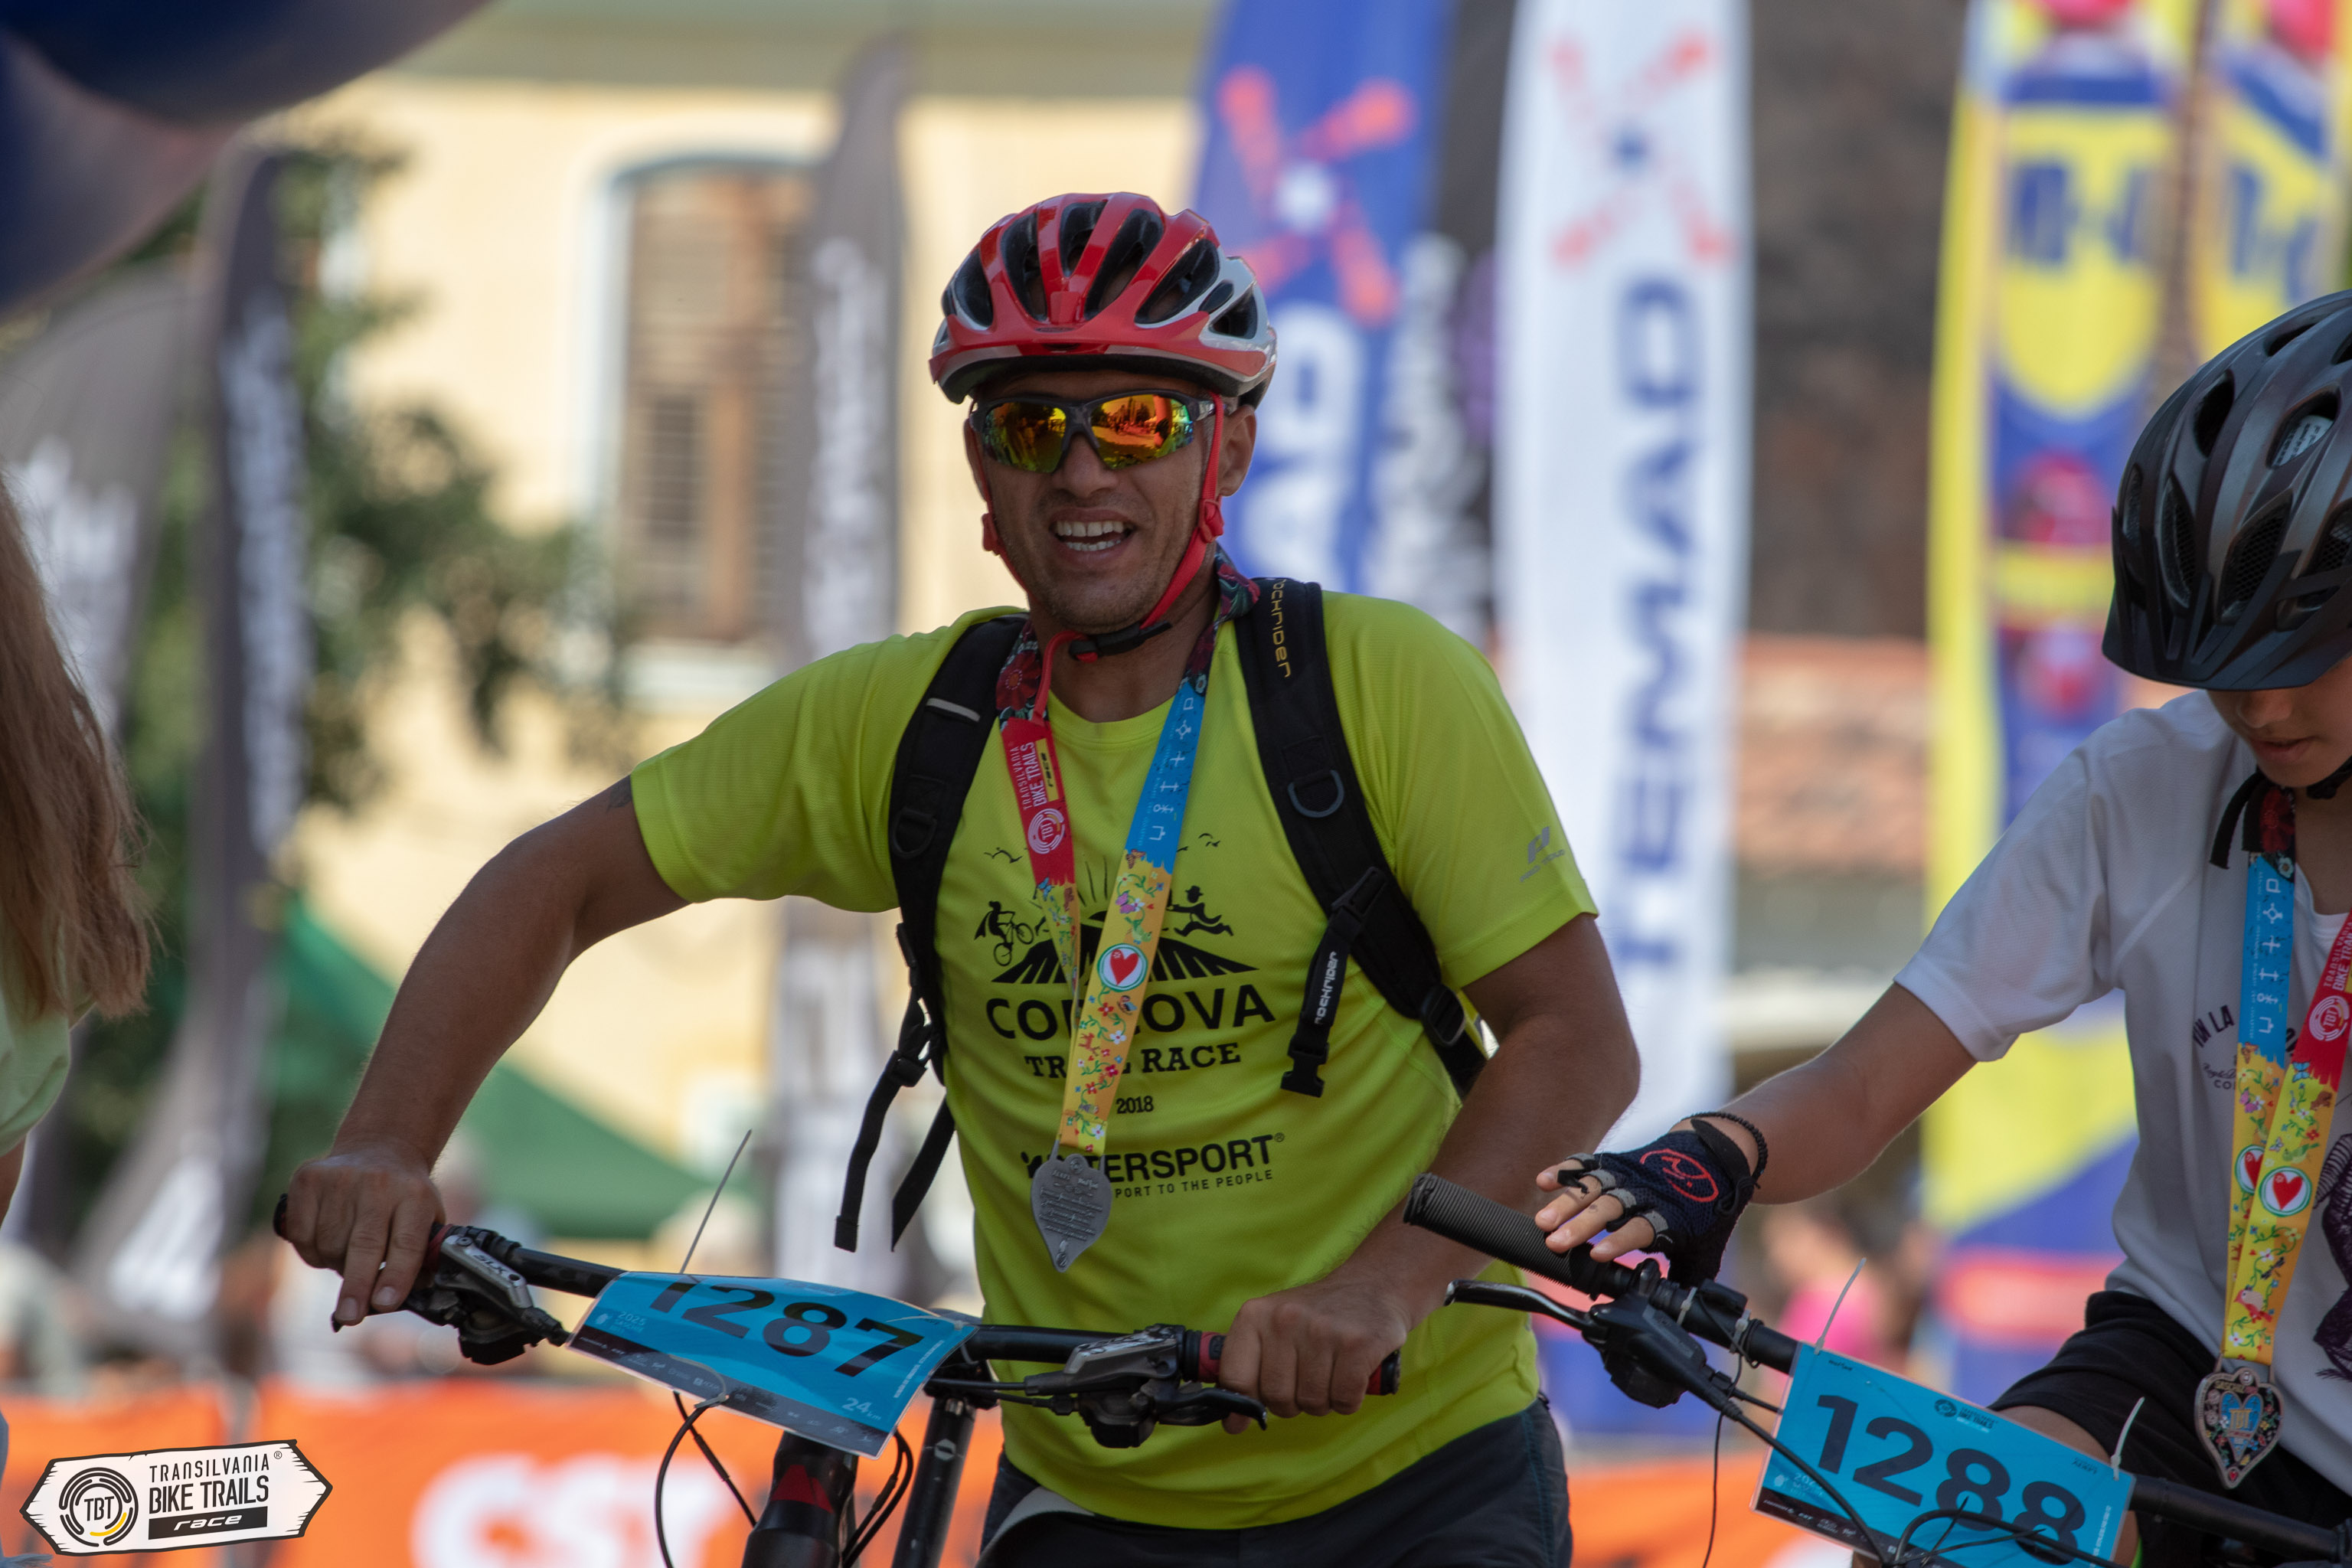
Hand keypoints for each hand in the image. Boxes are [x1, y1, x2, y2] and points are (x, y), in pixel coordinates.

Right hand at [281, 1143, 443, 1327]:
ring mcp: (341, 1178)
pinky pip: (301, 1234)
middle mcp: (379, 1183)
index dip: (396, 1276)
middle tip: (350, 1316)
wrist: (380, 1149)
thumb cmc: (404, 1199)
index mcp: (416, 1196)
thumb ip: (422, 1258)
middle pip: (365, 1246)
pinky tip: (326, 1239)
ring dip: (335, 1264)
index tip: (384, 1304)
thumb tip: (400, 1302)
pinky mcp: (308, 1178)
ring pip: (329, 1245)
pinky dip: (310, 1250)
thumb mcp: (428, 1219)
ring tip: (348, 1253)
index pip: (407, 1244)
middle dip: (356, 1287)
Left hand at [1213, 1272, 1413, 1433]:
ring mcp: (1322, 1331)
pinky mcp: (1358, 1345)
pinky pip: (1344, 1401)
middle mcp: (1285, 1319)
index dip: (1244, 1404)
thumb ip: (1247, 1371)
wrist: (1371, 1286)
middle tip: (1306, 1381)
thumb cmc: (1314, 1318)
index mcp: (1255, 1315)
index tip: (1252, 1410)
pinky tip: (1352, 1377)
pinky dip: (1348, 1400)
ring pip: (1311, 1403)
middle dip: (1292, 1403)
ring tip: (1330, 1374)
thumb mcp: (1271, 1327)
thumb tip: (1232, 1424)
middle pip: (1276, 1398)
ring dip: (1323, 1401)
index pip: (1234, 1378)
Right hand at [1530, 1119, 1758, 1282]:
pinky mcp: (1615, 1163)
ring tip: (1543, 1221)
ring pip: (1593, 1188)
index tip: (1598, 1255)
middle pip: (1609, 1209)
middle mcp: (1643, 1194)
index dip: (1619, 1241)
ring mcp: (1627, 1176)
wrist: (1711, 1158)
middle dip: (1580, 1225)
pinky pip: (1588, 1165)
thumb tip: (1679, 1312)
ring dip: (1566, 1203)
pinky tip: (1543, 1182)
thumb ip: (1687, 1277)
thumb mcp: (1704, 1247)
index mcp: (1667, 1217)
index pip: (1640, 1229)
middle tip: (1554, 1242)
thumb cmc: (1704, 1210)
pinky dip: (1565, 1171)